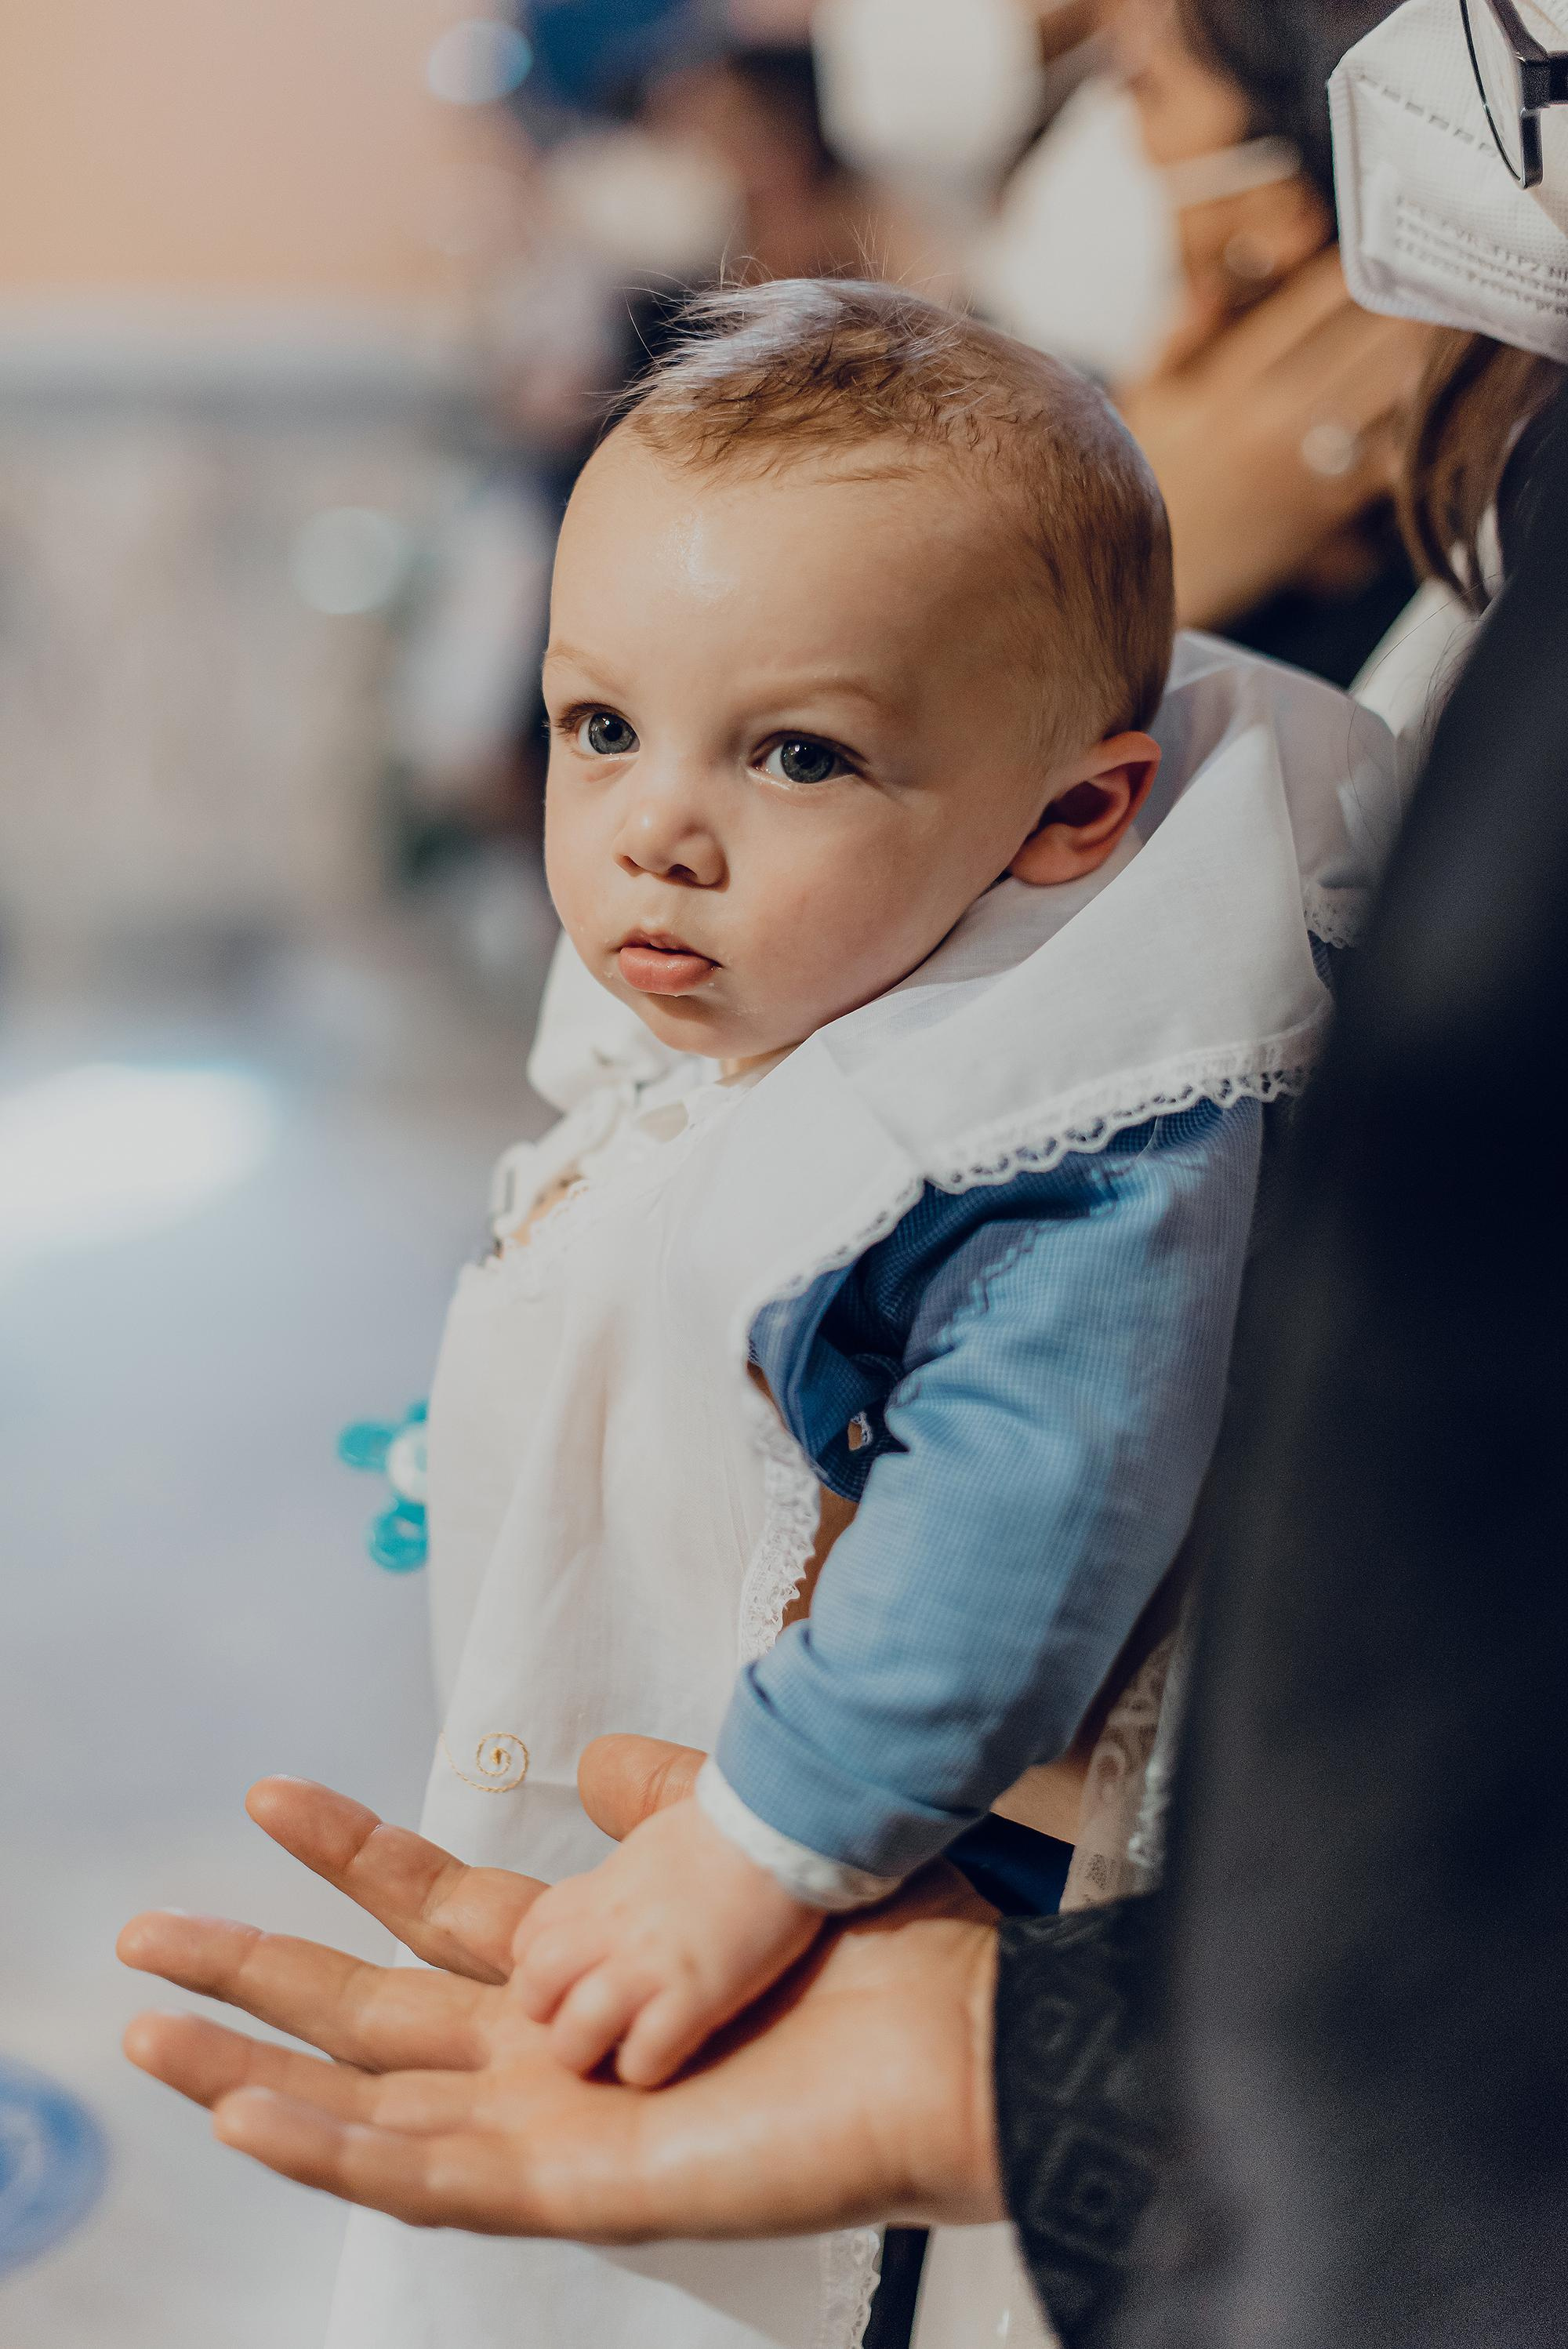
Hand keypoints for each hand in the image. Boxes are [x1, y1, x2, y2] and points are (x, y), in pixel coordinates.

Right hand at [117, 1738, 1003, 2237]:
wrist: (963, 2034)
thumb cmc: (875, 1956)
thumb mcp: (733, 1843)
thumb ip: (653, 1807)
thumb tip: (587, 1764)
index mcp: (585, 1974)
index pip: (436, 1913)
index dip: (352, 1856)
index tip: (271, 1793)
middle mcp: (550, 2056)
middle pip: (367, 2013)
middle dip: (255, 1968)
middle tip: (146, 1928)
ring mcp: (555, 2127)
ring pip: (368, 2105)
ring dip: (253, 2069)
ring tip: (152, 2029)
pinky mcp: (577, 2186)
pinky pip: (428, 2177)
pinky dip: (331, 2148)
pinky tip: (252, 2108)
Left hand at [511, 1794, 823, 2085]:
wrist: (778, 1818)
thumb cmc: (726, 1829)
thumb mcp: (651, 1846)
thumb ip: (621, 1882)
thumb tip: (616, 1897)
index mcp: (602, 1889)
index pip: (530, 1937)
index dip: (543, 1966)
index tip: (573, 1977)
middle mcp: (613, 1927)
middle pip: (536, 1986)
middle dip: (550, 2013)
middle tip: (585, 2019)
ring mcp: (649, 1963)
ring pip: (573, 2030)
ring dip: (587, 2050)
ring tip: (615, 2050)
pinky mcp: (696, 1993)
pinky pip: (644, 2056)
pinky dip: (646, 2067)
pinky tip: (666, 2053)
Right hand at [1117, 249, 1433, 629]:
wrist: (1153, 587)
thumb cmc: (1150, 490)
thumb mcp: (1143, 403)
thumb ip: (1178, 336)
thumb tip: (1213, 283)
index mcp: (1224, 382)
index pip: (1310, 303)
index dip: (1358, 271)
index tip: (1383, 251)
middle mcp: (1267, 416)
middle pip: (1365, 336)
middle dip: (1408, 305)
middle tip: (1437, 283)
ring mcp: (1301, 463)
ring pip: (1389, 387)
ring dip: (1427, 355)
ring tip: (1452, 328)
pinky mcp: (1327, 508)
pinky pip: (1391, 454)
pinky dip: (1420, 427)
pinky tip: (1439, 404)